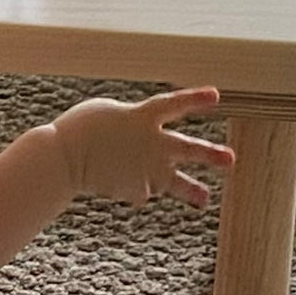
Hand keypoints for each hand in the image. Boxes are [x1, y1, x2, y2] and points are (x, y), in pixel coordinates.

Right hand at [50, 86, 233, 208]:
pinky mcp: (136, 191)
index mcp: (143, 117)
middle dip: (211, 154)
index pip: (175, 104)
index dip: (195, 99)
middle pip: (189, 149)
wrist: (64, 157)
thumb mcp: (108, 112)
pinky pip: (139, 191)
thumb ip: (133, 122)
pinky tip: (118, 185)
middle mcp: (153, 144)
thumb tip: (144, 140)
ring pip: (175, 183)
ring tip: (203, 199)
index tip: (216, 95)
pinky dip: (132, 189)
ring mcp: (147, 170)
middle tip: (230, 159)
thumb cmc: (80, 130)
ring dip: (191, 191)